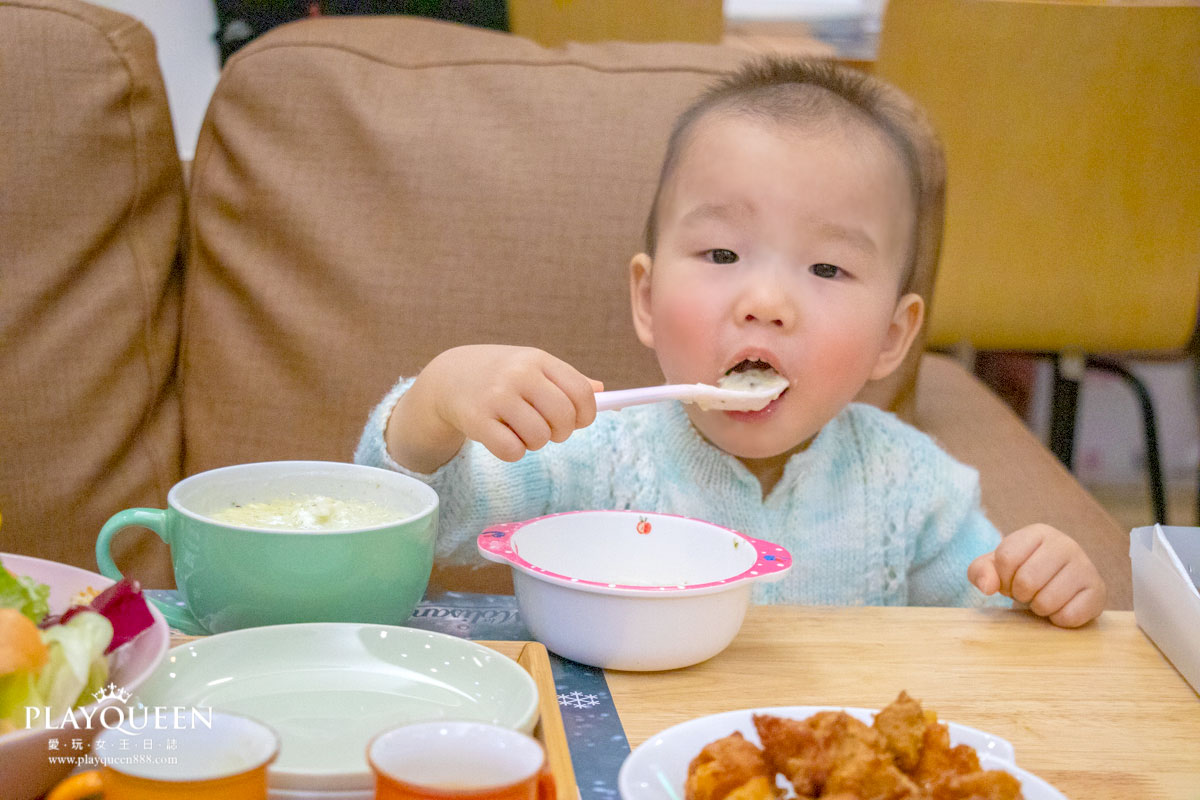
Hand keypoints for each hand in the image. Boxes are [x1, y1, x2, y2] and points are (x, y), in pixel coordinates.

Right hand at [386, 345, 602, 470]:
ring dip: (535, 443)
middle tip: (548, 431)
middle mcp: (519, 374)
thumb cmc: (501, 375)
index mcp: (538, 359)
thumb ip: (567, 381)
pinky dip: (513, 452)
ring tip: (521, 432)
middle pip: (563, 418)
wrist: (449, 377)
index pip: (582, 393)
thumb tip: (604, 393)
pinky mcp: (476, 419)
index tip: (578, 422)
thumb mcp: (533, 368)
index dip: (586, 415)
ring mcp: (496, 396)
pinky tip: (503, 438)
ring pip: (539, 438)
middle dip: (561, 433)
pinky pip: (513, 451)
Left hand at [968, 523, 1105, 627]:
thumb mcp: (995, 567)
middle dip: (1020, 594)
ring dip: (1038, 608)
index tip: (1010, 580)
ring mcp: (1086, 567)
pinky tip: (1061, 608)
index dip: (1002, 578)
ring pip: (1047, 601)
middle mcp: (1066, 544)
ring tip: (1043, 598)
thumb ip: (980, 571)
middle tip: (1027, 593)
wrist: (1061, 586)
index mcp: (1038, 532)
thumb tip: (988, 587)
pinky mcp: (1098, 592)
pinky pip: (1068, 616)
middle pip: (1026, 580)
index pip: (1006, 557)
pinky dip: (1057, 619)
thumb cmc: (1023, 573)